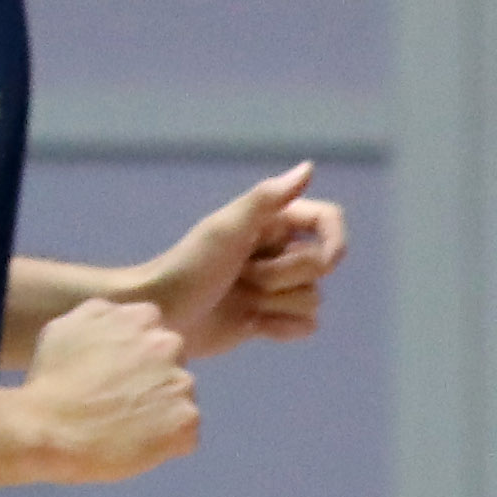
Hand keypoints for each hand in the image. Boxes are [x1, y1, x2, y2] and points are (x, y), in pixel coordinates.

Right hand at [21, 294, 197, 485]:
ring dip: (161, 407)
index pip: (154, 331)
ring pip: (180, 396)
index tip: (116, 370)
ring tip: (127, 424)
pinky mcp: (186, 422)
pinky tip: (137, 443)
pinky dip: (167, 440)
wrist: (50, 429)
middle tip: (122, 398)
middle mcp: (168, 345)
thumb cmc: (52, 379)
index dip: (135, 353)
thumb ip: (100, 314)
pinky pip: (185, 432)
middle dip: (154, 377)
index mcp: (142, 318)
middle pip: (173, 361)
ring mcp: (181, 384)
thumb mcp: (66, 326)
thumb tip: (118, 316)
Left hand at [143, 162, 347, 362]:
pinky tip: (251, 324)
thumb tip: (309, 168)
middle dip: (282, 276)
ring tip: (240, 298)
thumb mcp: (226, 228)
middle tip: (241, 275)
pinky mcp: (271, 319)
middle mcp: (278, 252)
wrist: (162, 315)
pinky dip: (282, 328)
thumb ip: (267, 198)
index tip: (327, 259)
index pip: (327, 219)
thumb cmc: (189, 266)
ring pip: (313, 299)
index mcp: (272, 222)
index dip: (334, 240)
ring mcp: (275, 288)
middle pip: (319, 267)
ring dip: (276, 304)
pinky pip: (306, 326)